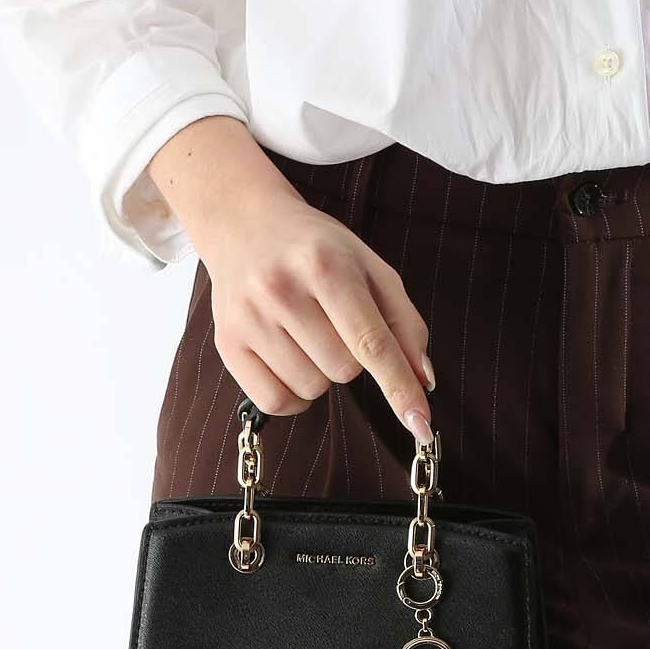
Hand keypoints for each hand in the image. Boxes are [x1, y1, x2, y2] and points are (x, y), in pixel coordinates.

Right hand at [145, 116, 435, 443]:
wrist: (245, 224)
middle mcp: (282, 289)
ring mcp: (249, 318)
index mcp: (327, 265)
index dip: (399, 387)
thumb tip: (422, 380)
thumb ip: (403, 322)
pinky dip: (294, 394)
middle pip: (344, 371)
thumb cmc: (318, 249)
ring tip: (307, 332)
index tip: (420, 424)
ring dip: (322, 373)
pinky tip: (291, 359)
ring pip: (312, 389)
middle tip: (333, 321)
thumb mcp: (370, 267)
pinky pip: (276, 402)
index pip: (371, 342)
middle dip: (351, 357)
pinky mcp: (227, 342)